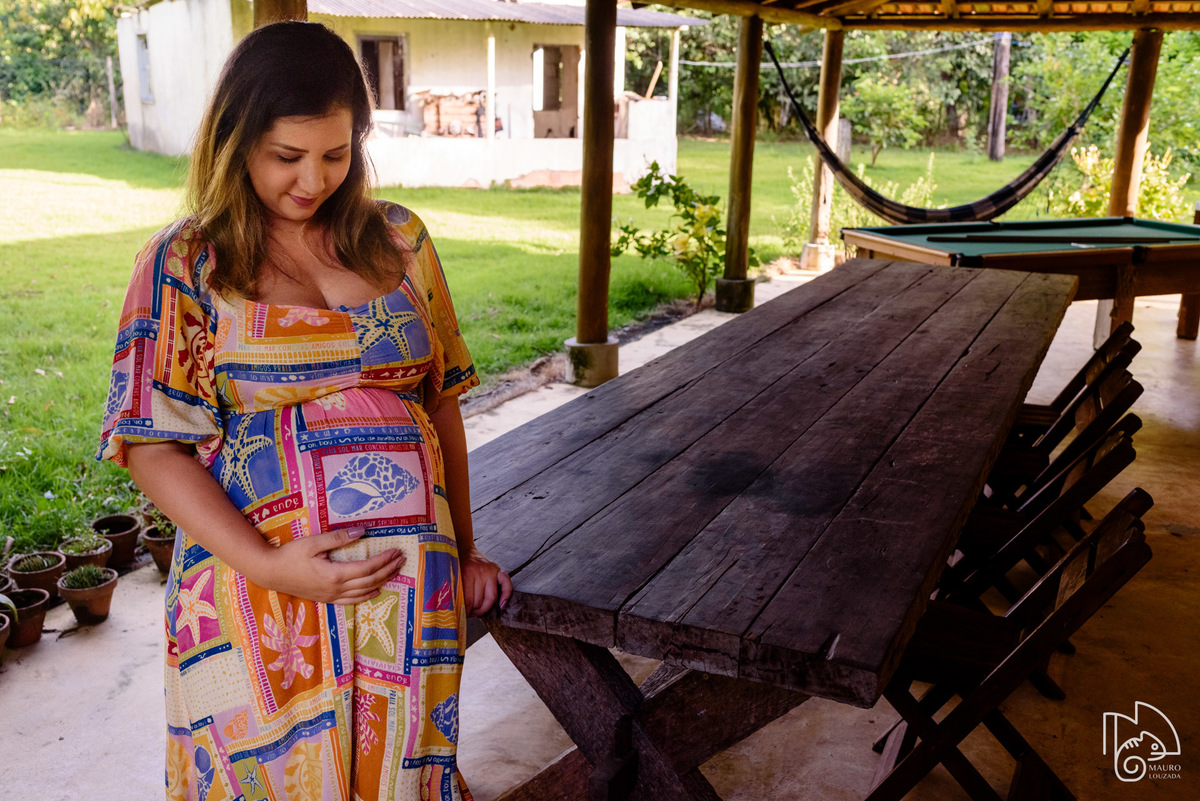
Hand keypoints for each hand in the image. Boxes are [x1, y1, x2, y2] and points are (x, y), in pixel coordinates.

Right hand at [252, 528, 404, 604]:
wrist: (270, 573)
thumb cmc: (290, 555)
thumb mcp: (314, 542)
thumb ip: (339, 538)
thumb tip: (362, 531)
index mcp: (334, 574)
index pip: (367, 568)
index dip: (384, 560)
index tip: (396, 551)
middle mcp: (336, 589)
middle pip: (370, 581)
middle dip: (388, 570)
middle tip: (401, 559)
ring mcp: (331, 596)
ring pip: (363, 592)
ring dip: (382, 581)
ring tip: (395, 572)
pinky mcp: (326, 599)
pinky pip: (351, 600)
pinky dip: (366, 595)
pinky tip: (375, 590)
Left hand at [460, 546, 511, 615]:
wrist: (463, 548)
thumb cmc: (456, 564)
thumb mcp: (452, 577)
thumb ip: (455, 591)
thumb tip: (458, 610)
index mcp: (466, 573)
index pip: (468, 600)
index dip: (466, 611)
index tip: (463, 614)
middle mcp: (480, 572)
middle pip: (479, 601)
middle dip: (474, 611)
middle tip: (470, 614)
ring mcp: (490, 570)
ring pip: (491, 598)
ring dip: (484, 608)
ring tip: (478, 611)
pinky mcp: (498, 569)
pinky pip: (506, 584)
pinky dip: (506, 595)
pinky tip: (501, 604)